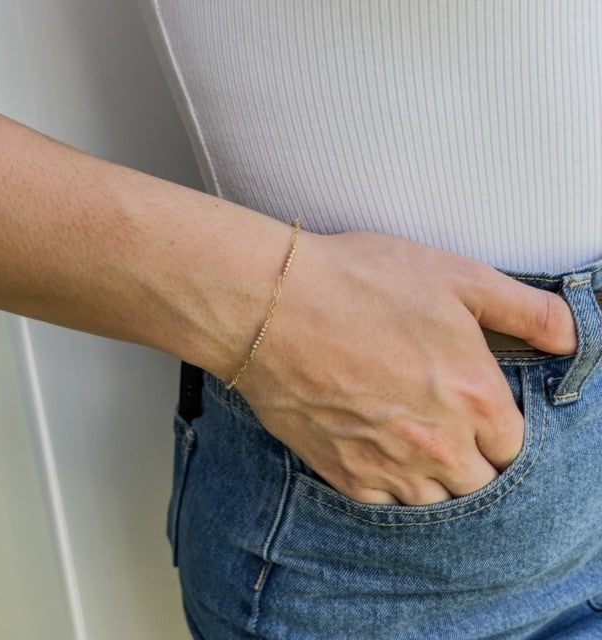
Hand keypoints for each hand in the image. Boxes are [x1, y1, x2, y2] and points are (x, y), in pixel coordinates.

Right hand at [234, 231, 576, 504]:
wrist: (274, 305)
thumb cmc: (359, 283)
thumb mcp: (455, 277)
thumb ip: (525, 311)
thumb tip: (570, 338)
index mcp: (476, 397)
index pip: (513, 445)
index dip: (498, 427)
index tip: (478, 412)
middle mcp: (439, 443)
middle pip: (480, 482)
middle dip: (474, 459)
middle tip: (448, 429)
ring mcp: (389, 464)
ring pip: (436, 501)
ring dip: (436, 480)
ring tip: (417, 447)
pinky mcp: (343, 472)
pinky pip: (385, 503)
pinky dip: (391, 486)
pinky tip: (380, 454)